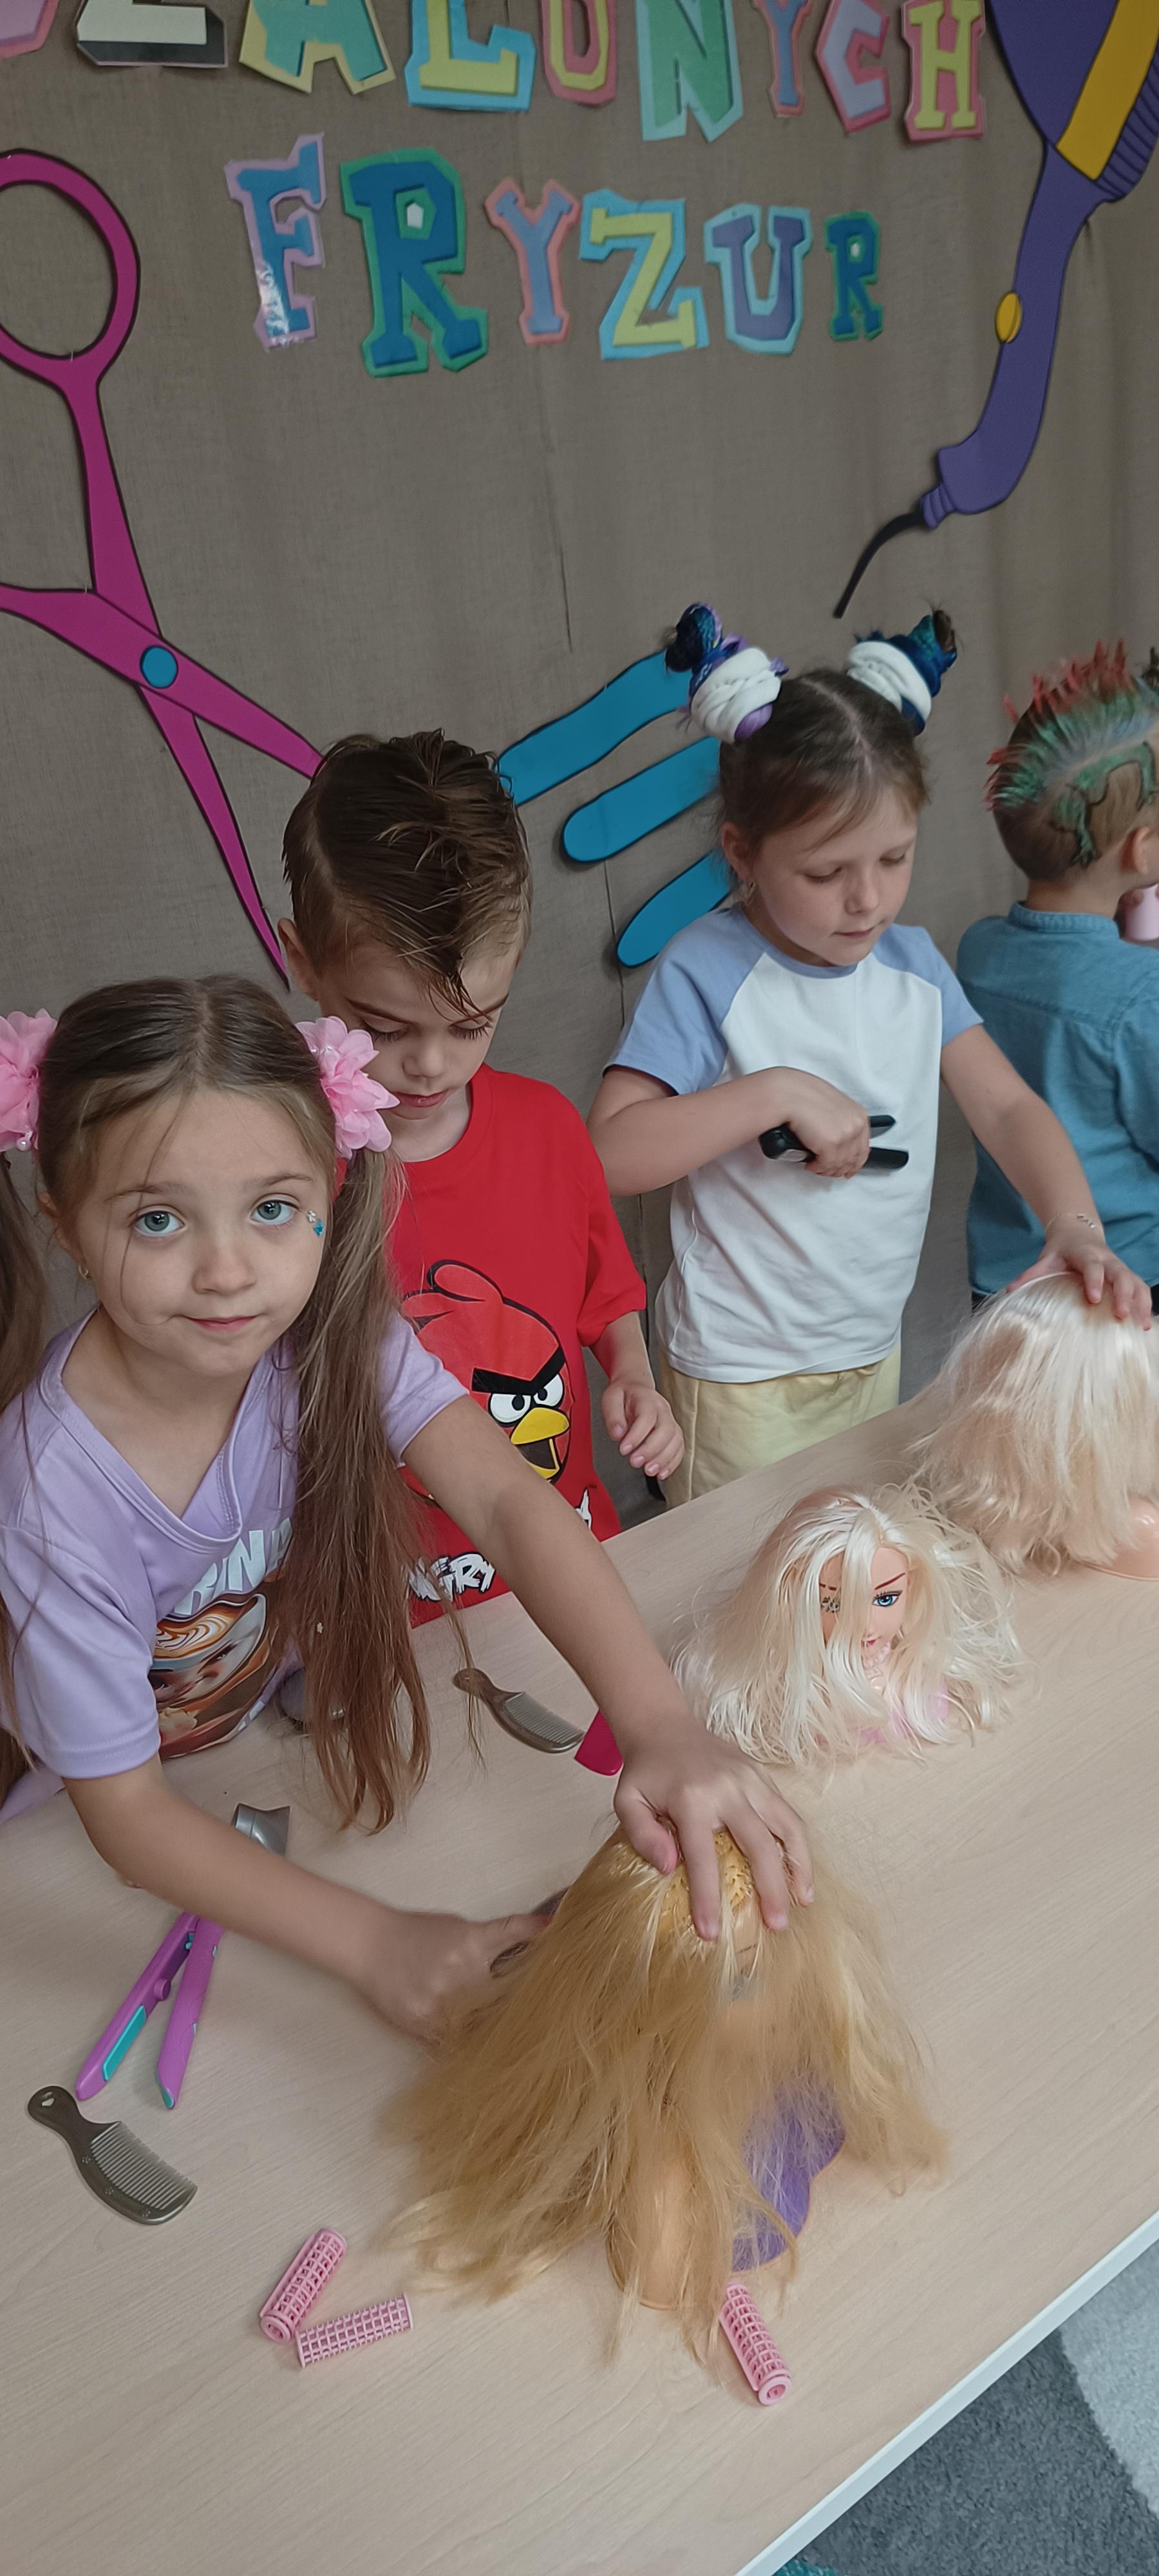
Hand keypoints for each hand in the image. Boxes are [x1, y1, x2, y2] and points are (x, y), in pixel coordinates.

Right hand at [352, 1903, 554, 2042]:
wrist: (370, 1943)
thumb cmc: (419, 1932)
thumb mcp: (464, 1926)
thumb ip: (503, 1936)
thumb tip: (547, 1931)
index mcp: (474, 1944)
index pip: (518, 1963)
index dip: (540, 1980)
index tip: (558, 1993)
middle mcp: (460, 1974)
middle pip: (504, 2003)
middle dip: (520, 2014)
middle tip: (541, 2028)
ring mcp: (440, 2002)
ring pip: (481, 2029)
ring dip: (494, 2036)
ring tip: (511, 2046)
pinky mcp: (422, 2024)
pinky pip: (453, 2043)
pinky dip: (465, 2047)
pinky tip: (478, 2054)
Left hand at [601, 1378, 683, 1478]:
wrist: (635, 1388)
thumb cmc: (623, 1394)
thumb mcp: (611, 1399)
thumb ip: (613, 1416)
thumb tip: (618, 1433)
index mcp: (646, 1398)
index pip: (647, 1416)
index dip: (636, 1435)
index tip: (624, 1449)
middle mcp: (662, 1409)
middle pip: (665, 1430)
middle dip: (651, 1449)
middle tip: (635, 1462)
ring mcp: (670, 1420)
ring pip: (675, 1440)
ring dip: (664, 1458)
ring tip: (649, 1471)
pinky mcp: (673, 1433)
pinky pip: (679, 1448)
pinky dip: (672, 1462)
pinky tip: (662, 1472)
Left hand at [613, 1715, 812, 1938]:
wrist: (665, 1726)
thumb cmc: (646, 1772)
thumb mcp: (627, 1800)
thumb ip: (641, 1834)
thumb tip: (668, 1868)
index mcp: (691, 1799)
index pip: (702, 1856)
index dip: (707, 1897)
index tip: (710, 1933)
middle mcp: (728, 1789)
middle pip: (759, 1844)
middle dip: (771, 1888)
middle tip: (777, 1925)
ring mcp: (751, 1780)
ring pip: (787, 1825)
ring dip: (800, 1865)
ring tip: (804, 1900)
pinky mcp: (763, 1776)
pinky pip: (788, 1813)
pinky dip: (798, 1844)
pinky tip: (800, 1870)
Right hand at [772, 1069, 870, 1177]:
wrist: (787, 1094)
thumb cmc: (803, 1096)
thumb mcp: (831, 1106)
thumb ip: (841, 1123)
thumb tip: (842, 1141)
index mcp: (858, 1115)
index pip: (863, 1148)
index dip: (854, 1163)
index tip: (848, 1168)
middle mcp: (855, 1125)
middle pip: (853, 1159)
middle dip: (838, 1169)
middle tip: (827, 1170)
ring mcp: (845, 1135)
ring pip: (839, 1164)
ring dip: (826, 1169)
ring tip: (816, 1166)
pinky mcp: (831, 1144)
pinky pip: (826, 1165)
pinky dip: (817, 1168)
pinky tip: (810, 1164)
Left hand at [1010, 1223, 1150, 1325]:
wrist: (1078, 1232)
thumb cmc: (1061, 1250)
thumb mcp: (1045, 1259)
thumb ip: (1030, 1275)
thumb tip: (1009, 1292)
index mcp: (1086, 1254)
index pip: (1093, 1266)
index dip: (1094, 1281)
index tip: (1093, 1299)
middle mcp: (1107, 1260)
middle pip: (1122, 1275)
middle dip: (1124, 1294)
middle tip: (1120, 1315)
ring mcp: (1119, 1268)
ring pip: (1136, 1282)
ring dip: (1140, 1303)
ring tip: (1140, 1325)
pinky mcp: (1127, 1275)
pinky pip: (1141, 1289)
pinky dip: (1144, 1305)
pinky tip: (1144, 1324)